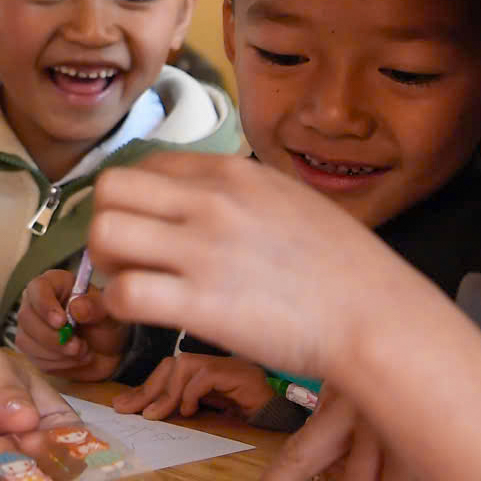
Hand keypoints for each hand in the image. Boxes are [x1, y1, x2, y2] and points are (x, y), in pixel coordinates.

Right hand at [13, 267, 127, 381]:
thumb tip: (77, 307)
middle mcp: (36, 303)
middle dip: (52, 337)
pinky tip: (75, 359)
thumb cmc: (104, 325)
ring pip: (27, 340)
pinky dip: (58, 363)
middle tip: (77, 346)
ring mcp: (30, 327)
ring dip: (57, 352)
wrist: (106, 353)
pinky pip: (34, 358)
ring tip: (83, 351)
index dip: (45, 305)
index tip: (61, 322)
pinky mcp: (32, 349)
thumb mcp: (107, 314)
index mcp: (54, 284)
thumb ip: (95, 307)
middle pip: (26, 316)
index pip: (38, 288)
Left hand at [87, 155, 414, 383]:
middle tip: (128, 256)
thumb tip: (206, 198)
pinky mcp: (199, 303)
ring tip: (133, 284)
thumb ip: (242, 193)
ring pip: (104, 234)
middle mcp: (210, 202)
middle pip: (110, 189)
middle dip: (107, 223)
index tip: (148, 229)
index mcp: (232, 174)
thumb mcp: (290, 200)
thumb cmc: (343, 267)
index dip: (136, 200)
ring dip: (106, 263)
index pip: (146, 165)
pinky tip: (143, 315)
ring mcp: (202, 251)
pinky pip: (123, 293)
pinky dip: (119, 305)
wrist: (375, 315)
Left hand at [113, 353, 274, 421]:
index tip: (122, 405)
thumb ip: (182, 411)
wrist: (286, 434)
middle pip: (175, 363)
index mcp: (211, 376)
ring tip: (159, 415)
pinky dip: (191, 393)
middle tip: (130, 411)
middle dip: (149, 388)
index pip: (171, 369)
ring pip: (187, 364)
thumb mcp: (207, 421)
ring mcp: (234, 366)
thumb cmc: (249, 431)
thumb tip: (146, 412)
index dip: (145, 387)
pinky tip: (190, 411)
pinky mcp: (244, 374)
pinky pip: (206, 374)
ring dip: (167, 392)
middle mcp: (221, 365)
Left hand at [232, 388, 437, 480]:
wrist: (442, 346)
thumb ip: (346, 439)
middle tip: (399, 458)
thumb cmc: (405, 377)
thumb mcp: (362, 397)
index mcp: (336, 406)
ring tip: (422, 452)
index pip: (297, 457)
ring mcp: (392, 424)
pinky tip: (439, 462)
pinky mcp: (426, 438)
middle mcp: (358, 412)